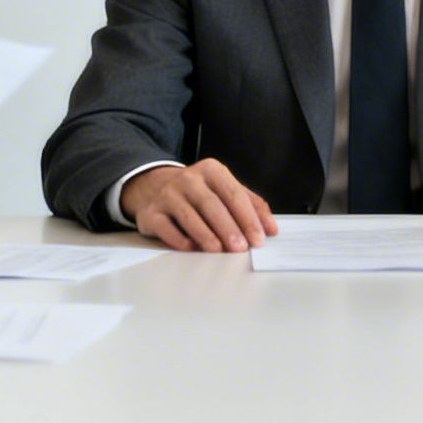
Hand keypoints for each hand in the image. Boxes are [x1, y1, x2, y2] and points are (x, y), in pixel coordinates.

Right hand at [121, 160, 277, 252]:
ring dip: (206, 236)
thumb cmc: (196, 191)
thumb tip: (271, 228)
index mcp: (211, 171)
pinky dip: (180, 240)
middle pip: (212, 205)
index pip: (234, 194)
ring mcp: (168, 195)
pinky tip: (192, 249)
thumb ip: (249, 204)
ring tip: (219, 251)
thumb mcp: (222, 189)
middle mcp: (188, 180)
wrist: (151, 186)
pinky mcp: (151, 213)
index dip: (248, 217)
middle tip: (241, 248)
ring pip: (190, 216)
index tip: (259, 238)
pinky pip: (167, 228)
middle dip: (229, 228)